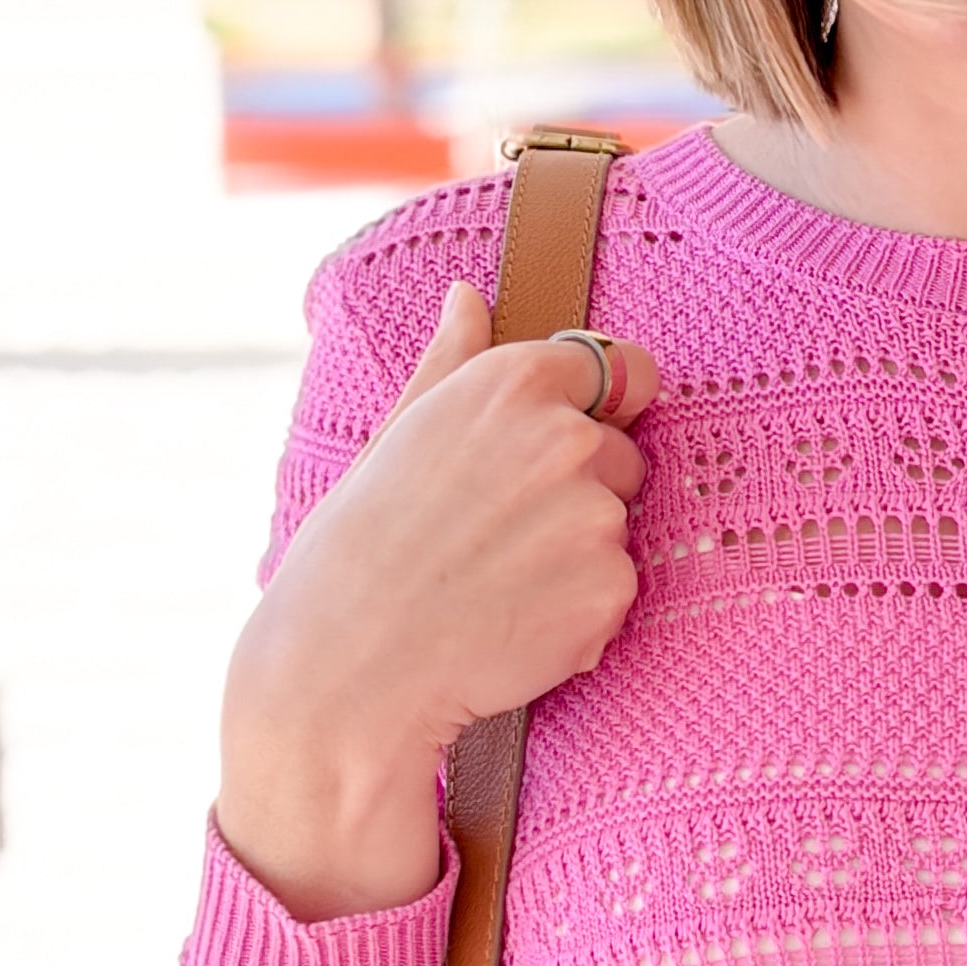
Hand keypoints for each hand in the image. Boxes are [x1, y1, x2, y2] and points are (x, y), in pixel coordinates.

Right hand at [218, 282, 660, 920]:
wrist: (348, 667)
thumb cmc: (355, 550)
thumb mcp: (394, 435)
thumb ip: (450, 363)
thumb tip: (469, 297)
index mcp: (512, 382)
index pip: (612, 368)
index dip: (595, 408)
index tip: (559, 446)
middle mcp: (566, 436)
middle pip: (619, 456)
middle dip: (577, 494)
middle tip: (492, 538)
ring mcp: (595, 514)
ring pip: (616, 528)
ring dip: (575, 558)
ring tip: (493, 586)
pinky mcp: (611, 588)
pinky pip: (616, 593)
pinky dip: (579, 616)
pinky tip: (511, 627)